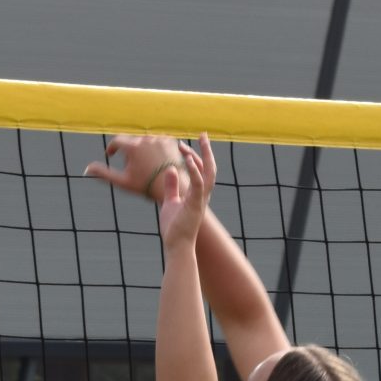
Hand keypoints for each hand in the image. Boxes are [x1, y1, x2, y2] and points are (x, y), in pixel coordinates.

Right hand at [86, 132, 189, 202]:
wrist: (174, 187)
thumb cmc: (146, 187)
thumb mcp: (123, 182)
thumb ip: (103, 174)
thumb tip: (86, 169)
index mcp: (132, 147)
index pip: (117, 142)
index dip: (112, 148)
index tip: (111, 154)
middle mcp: (145, 139)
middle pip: (130, 141)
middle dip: (128, 151)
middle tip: (130, 166)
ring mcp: (158, 138)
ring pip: (144, 140)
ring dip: (141, 148)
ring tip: (144, 164)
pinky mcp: (170, 140)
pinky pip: (157, 141)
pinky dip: (154, 148)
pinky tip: (155, 160)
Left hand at [154, 135, 216, 250]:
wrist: (177, 246)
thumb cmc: (174, 228)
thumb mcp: (170, 202)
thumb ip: (171, 186)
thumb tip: (170, 170)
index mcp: (197, 194)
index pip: (200, 170)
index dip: (194, 156)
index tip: (183, 145)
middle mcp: (202, 195)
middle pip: (210, 168)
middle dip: (207, 150)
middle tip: (203, 134)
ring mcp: (200, 200)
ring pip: (208, 173)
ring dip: (203, 156)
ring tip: (196, 141)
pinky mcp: (195, 205)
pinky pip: (198, 185)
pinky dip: (195, 171)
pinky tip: (189, 160)